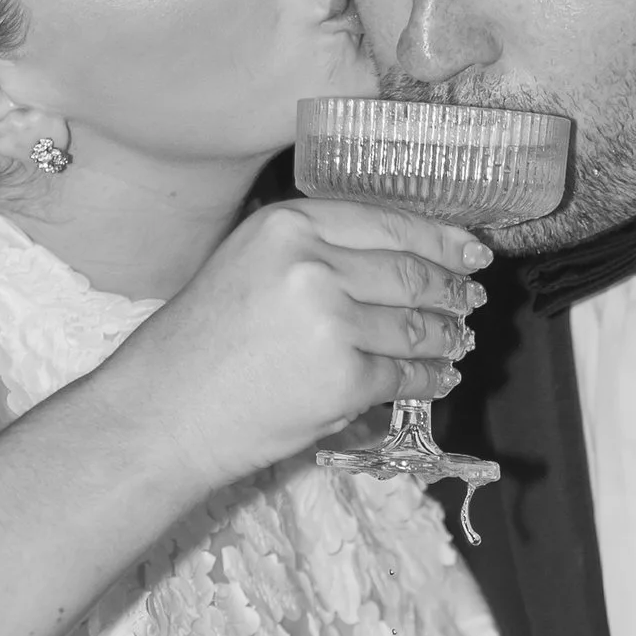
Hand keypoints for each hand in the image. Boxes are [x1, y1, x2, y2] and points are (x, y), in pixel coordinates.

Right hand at [115, 199, 487, 486]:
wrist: (163, 413)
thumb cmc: (197, 344)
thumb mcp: (246, 264)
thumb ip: (313, 250)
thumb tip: (394, 255)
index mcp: (288, 225)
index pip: (389, 221)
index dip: (441, 238)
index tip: (472, 248)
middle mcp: (313, 265)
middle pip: (410, 273)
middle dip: (451, 289)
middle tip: (470, 298)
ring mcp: (332, 322)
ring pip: (416, 325)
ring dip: (447, 336)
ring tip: (459, 340)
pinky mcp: (344, 379)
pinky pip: (404, 374)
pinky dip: (430, 378)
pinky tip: (439, 378)